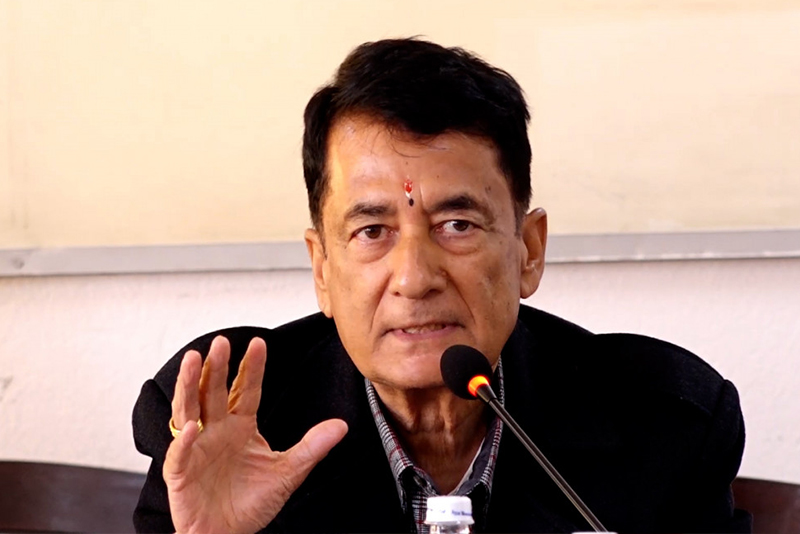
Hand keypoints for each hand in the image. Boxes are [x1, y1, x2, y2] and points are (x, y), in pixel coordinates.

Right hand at [163, 336, 347, 533]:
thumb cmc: (251, 504)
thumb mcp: (288, 473)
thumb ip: (312, 448)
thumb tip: (341, 425)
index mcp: (240, 426)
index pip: (246, 390)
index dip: (251, 368)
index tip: (258, 343)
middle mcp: (216, 430)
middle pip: (214, 392)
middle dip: (217, 367)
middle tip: (221, 343)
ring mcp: (196, 448)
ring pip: (189, 410)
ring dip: (189, 386)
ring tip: (193, 361)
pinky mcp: (181, 473)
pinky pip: (179, 454)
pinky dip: (181, 441)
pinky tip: (189, 427)